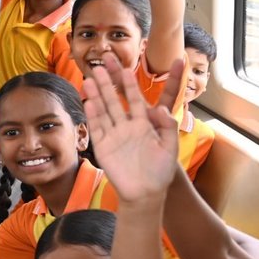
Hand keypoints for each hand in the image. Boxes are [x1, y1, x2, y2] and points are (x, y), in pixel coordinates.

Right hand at [80, 53, 181, 201]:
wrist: (145, 193)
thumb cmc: (160, 172)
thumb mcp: (171, 147)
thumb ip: (167, 126)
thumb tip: (158, 109)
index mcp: (144, 124)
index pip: (135, 98)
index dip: (129, 84)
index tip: (124, 68)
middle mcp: (126, 126)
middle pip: (114, 100)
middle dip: (107, 82)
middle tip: (99, 65)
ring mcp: (113, 136)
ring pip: (103, 111)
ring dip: (96, 95)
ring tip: (88, 78)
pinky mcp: (104, 147)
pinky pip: (96, 128)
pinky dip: (92, 115)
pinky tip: (88, 101)